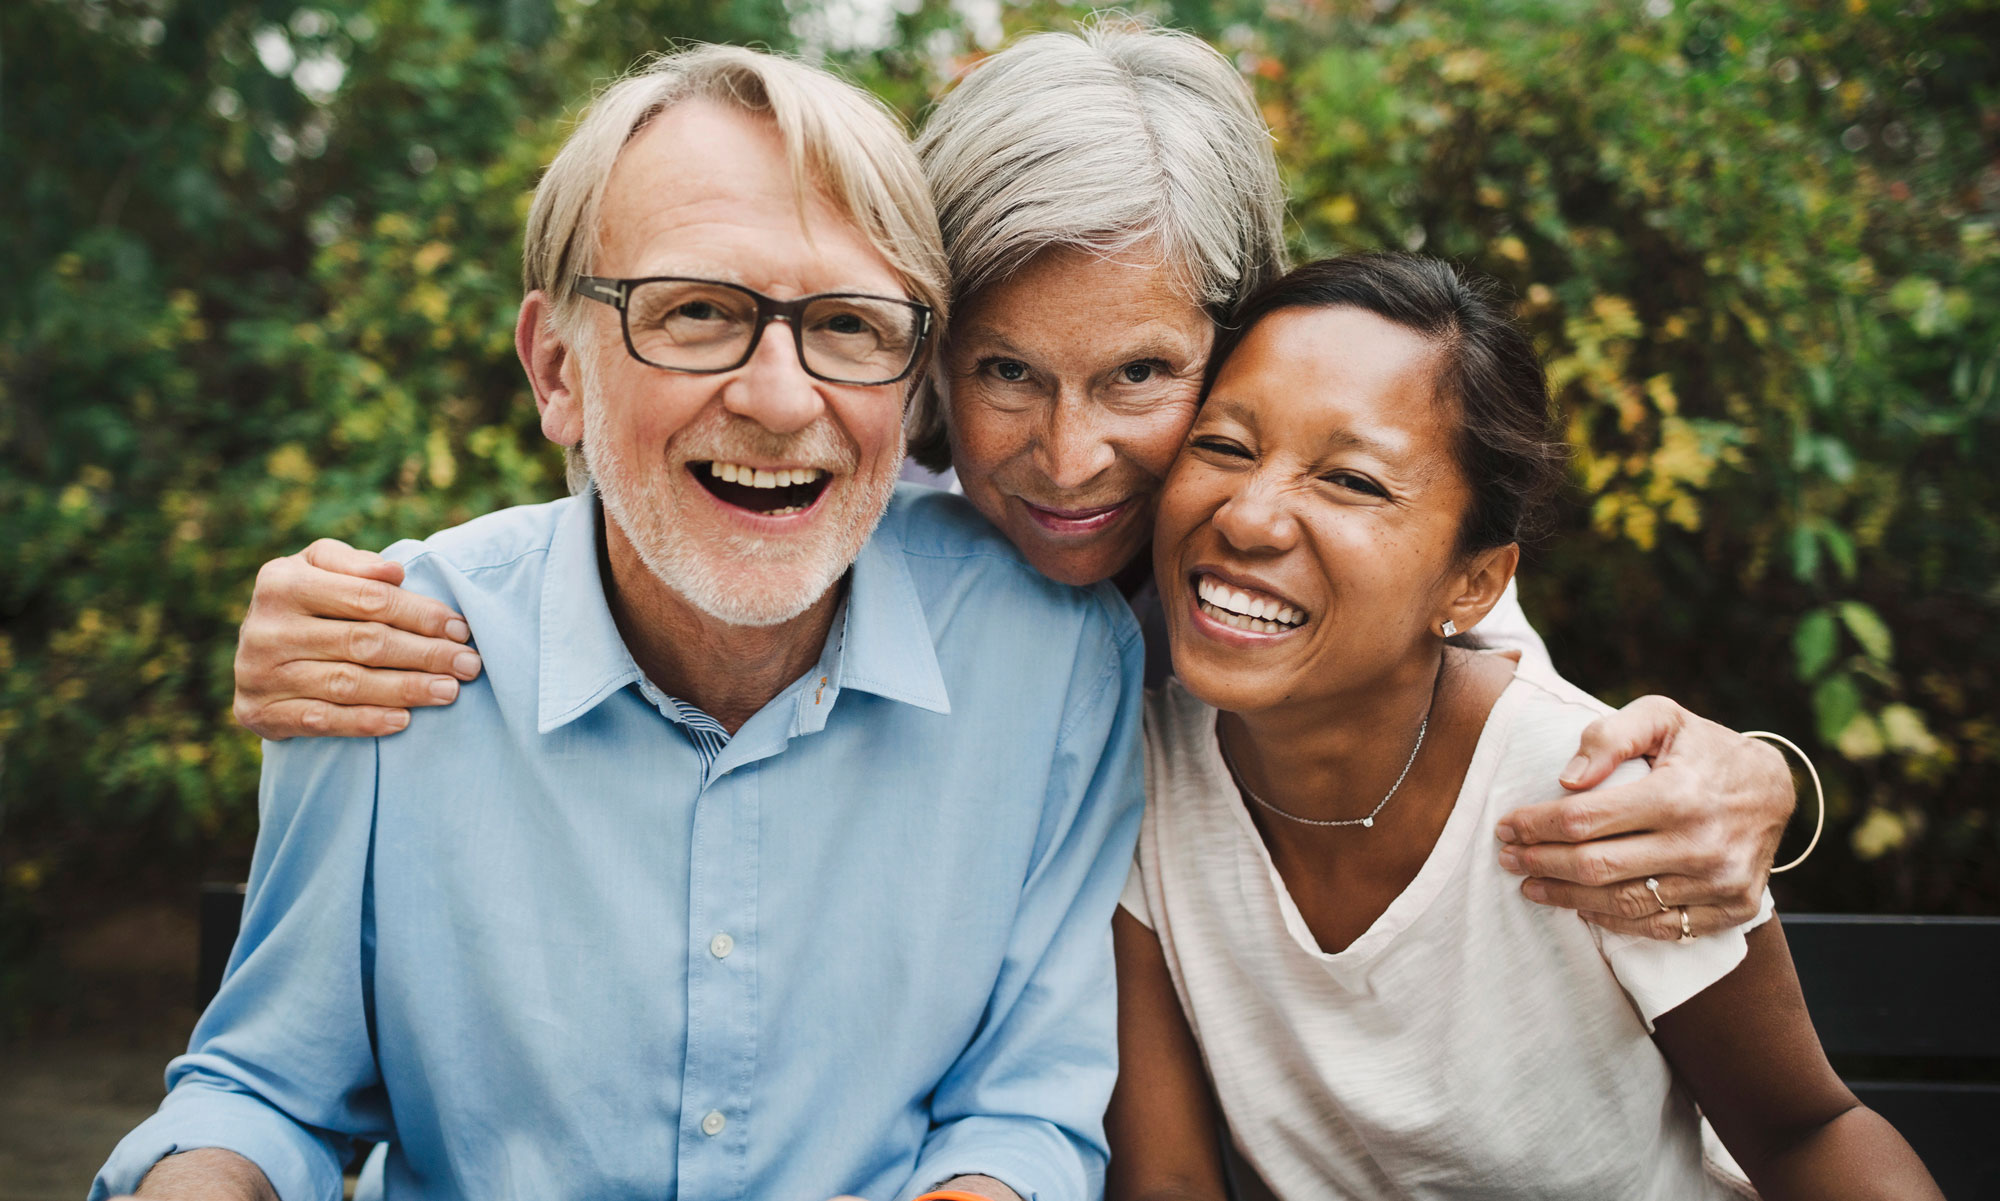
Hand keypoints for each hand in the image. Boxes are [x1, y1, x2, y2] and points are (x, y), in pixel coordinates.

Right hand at [233, 538, 480, 739]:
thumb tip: (394, 572)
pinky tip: (403, 720)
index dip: (420, 614)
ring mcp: (259, 673)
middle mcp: (266, 628)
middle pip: (363, 642)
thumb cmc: (307, 601)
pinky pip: (322, 720)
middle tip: (469, 664)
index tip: (461, 628)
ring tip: (450, 691)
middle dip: (425, 654)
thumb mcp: (320, 567)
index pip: (368, 599)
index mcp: (281, 582)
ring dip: (406, 689)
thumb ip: (355, 564)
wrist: (253, 652)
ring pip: (348, 683)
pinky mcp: (259, 712)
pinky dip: (366, 721)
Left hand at [1495, 695, 1795, 939]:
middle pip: (1596, 867)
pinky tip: (1583, 909)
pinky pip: (1660, 928)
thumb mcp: (1660, 717)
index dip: (1537, 826)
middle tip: (1507, 858)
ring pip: (1623, 905)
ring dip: (1568, 899)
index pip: (1585, 819)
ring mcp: (1720, 883)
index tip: (1506, 826)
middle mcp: (1702, 844)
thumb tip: (1565, 780)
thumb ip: (1610, 736)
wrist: (1774, 787)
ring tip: (1532, 885)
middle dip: (1541, 863)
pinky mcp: (1732, 909)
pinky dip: (1616, 924)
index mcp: (1679, 794)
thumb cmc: (1701, 748)